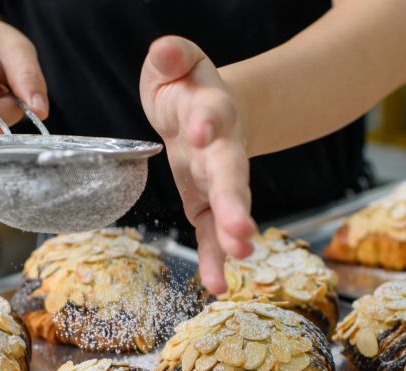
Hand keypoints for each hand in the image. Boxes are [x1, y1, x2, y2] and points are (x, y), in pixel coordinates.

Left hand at [140, 36, 254, 293]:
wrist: (206, 115)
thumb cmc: (186, 89)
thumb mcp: (176, 64)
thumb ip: (173, 57)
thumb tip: (163, 51)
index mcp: (211, 109)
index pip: (211, 113)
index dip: (207, 120)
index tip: (200, 129)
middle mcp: (222, 148)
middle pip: (231, 172)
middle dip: (235, 199)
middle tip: (241, 227)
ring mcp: (218, 181)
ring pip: (228, 207)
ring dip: (233, 232)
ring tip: (239, 255)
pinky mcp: (207, 205)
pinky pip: (210, 234)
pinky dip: (214, 259)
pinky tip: (215, 285)